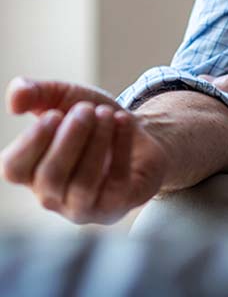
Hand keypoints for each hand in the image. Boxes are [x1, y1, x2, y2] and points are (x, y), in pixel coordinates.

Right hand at [0, 77, 168, 223]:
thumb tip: (15, 98)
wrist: (140, 133)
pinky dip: (121, 146)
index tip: (54, 115)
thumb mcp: (63, 98)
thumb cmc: (93, 119)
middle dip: (70, 138)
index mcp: (32, 172)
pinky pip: (116, 181)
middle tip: (86, 109)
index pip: (15, 168)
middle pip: (50, 176)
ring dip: (97, 142)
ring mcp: (84, 205)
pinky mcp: (116, 204)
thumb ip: (34, 93)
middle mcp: (53, 196)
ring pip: (83, 183)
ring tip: (106, 114)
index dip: (31, 142)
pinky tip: (123, 121)